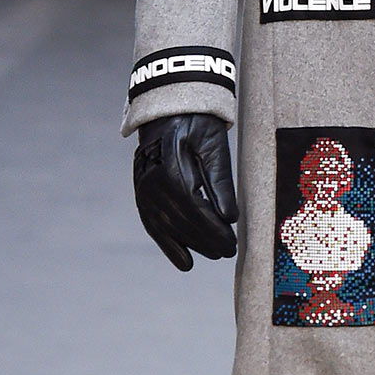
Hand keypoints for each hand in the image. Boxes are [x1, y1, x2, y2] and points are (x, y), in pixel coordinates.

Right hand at [132, 113, 237, 271]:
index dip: (213, 230)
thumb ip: (221, 182)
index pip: (195, 207)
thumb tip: (229, 219)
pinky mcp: (141, 195)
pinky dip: (169, 245)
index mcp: (172, 165)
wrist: (169, 112)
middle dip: (206, 240)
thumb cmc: (198, 127)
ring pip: (167, 227)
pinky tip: (185, 262)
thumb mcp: (215, 146)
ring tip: (214, 254)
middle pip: (181, 220)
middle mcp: (152, 180)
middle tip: (229, 252)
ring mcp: (143, 189)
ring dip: (192, 245)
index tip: (233, 244)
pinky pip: (153, 225)